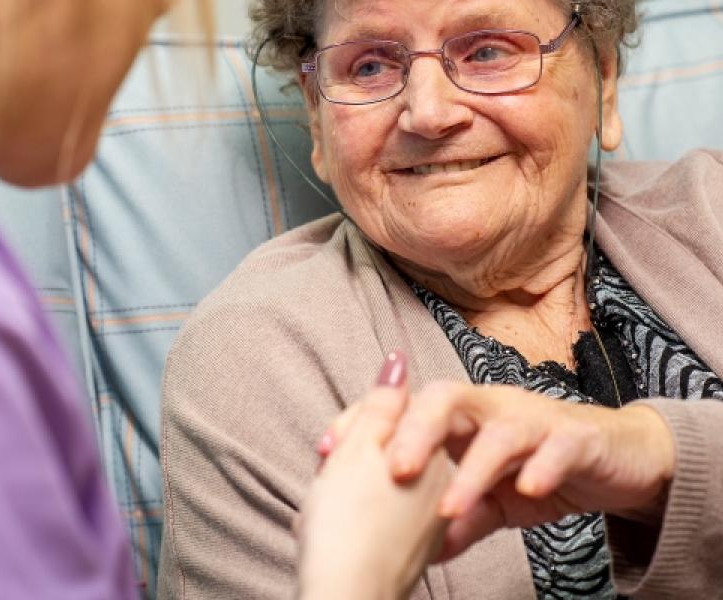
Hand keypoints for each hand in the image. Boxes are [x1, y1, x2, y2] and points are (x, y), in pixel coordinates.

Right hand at [297, 353, 450, 599]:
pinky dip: (362, 512)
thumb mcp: (357, 449)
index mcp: (432, 451)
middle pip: (390, 443)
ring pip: (384, 477)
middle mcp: (442, 481)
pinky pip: (387, 511)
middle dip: (351, 454)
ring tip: (329, 506)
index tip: (329, 450)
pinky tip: (343, 528)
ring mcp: (431, 517)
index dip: (351, 428)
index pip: (390, 413)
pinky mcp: (418, 547)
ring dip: (353, 483)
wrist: (345, 598)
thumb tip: (398, 360)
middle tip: (326, 477)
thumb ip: (382, 403)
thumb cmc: (345, 525)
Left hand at [384, 382, 675, 559]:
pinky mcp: (576, 437)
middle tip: (393, 471)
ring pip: (500, 428)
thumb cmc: (542, 465)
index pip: (405, 408)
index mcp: (462, 416)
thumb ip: (458, 515)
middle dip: (414, 429)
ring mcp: (534, 418)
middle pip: (445, 399)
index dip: (366, 423)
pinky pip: (557, 446)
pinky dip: (542, 466)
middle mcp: (492, 407)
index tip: (327, 452)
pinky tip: (526, 491)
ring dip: (473, 466)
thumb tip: (419, 548)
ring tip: (449, 506)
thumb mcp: (493, 497)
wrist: (620, 454)